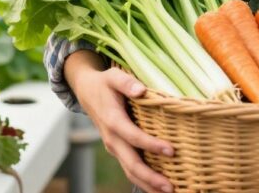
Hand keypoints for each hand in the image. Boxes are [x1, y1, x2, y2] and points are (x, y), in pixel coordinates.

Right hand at [66, 52, 174, 192]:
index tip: (171, 151)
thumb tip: (141, 90)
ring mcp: (114, 147)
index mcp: (112, 121)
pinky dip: (144, 181)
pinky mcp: (118, 151)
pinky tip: (158, 188)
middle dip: (150, 178)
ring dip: (148, 185)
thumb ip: (126, 82)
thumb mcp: (113, 76)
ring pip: (130, 172)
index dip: (151, 145)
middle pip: (131, 164)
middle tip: (171, 187)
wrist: (87, 92)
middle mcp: (112, 139)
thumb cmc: (105, 83)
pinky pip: (130, 169)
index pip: (133, 137)